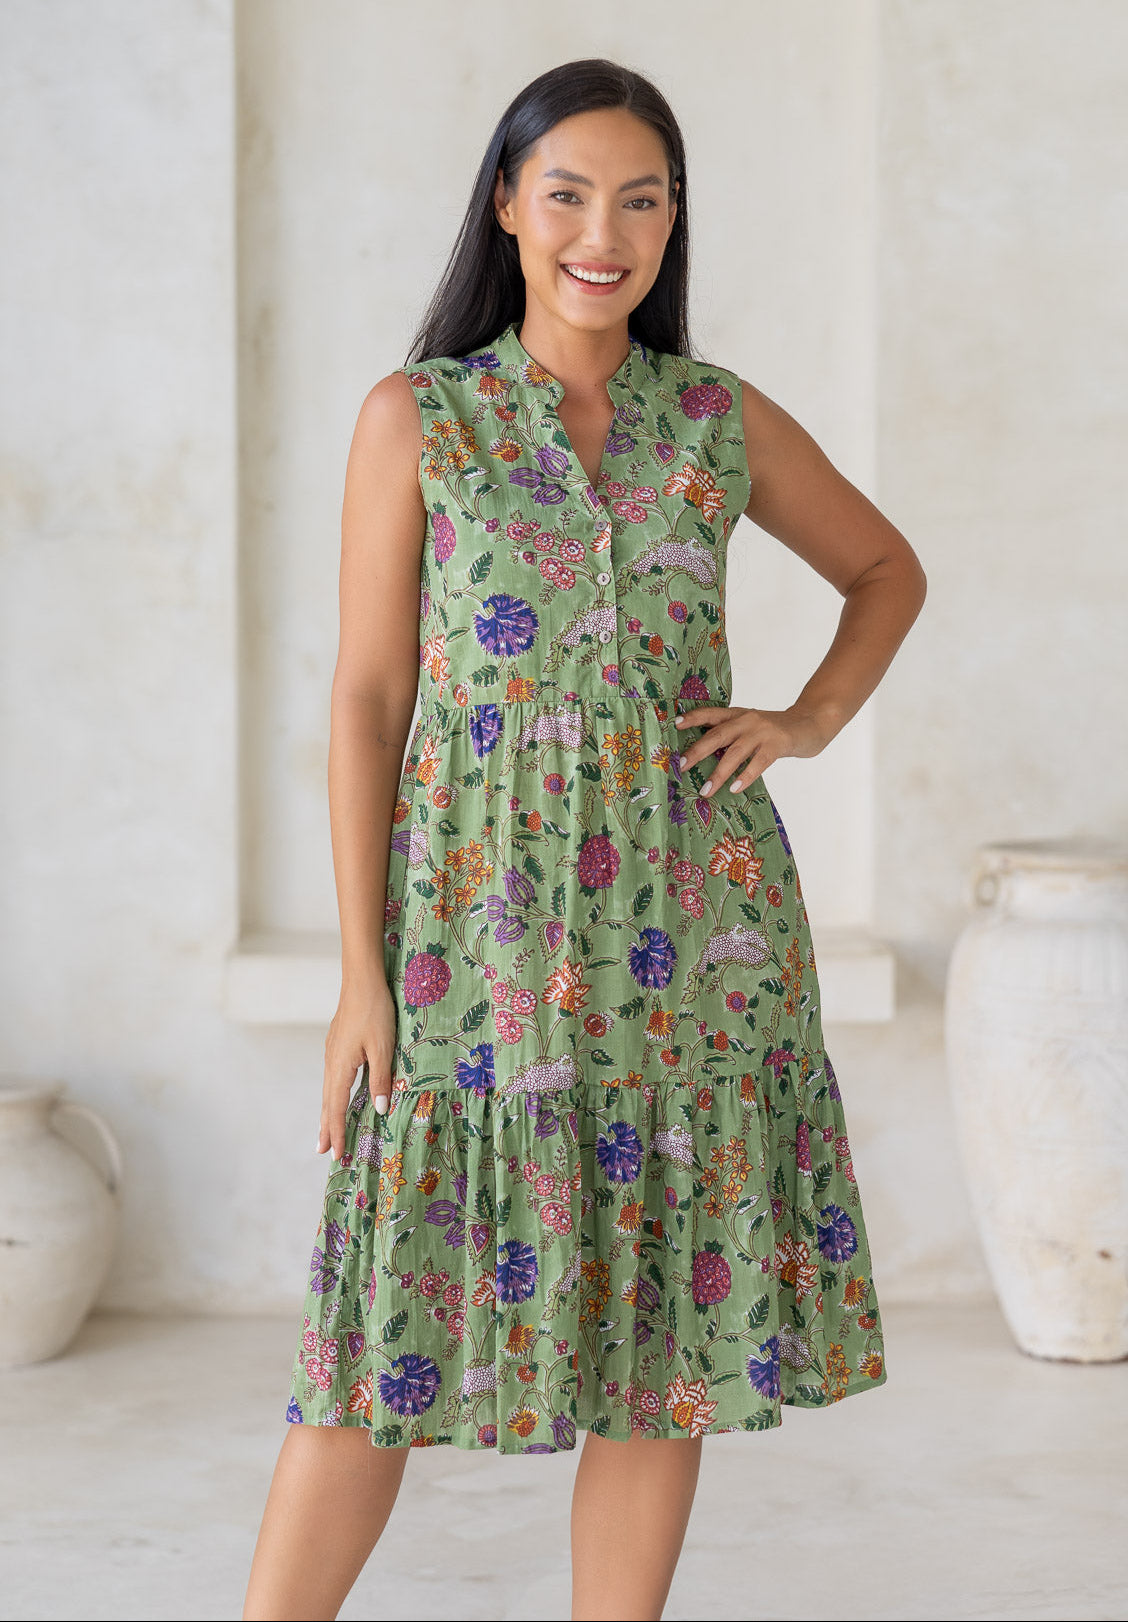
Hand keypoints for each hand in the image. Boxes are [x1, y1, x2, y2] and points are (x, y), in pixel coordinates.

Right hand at [318, 976, 397, 1159]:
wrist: (362, 979)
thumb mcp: (383, 1047)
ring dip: (328, 1113)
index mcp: (340, 1067)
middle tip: (323, 1152)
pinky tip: (337, 1096)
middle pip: (327, 1102)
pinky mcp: (337, 1044)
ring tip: (327, 1132)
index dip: (338, 1133)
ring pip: (328, 1090)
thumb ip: (381, 1080)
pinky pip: (332, 1077)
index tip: (337, 1155)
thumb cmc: (375, 1011)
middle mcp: (331, 1062)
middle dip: (327, 1128)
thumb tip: (378, 1111)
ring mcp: (332, 1052)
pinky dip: (333, 1095)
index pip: (337, 1109)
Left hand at [674, 704, 833, 795]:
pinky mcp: (777, 744)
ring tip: (705, 790)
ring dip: (719, 773)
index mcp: (738, 714)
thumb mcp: (751, 726)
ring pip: (735, 753)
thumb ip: (732, 735)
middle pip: (717, 735)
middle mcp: (747, 720)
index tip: (675, 724)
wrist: (809, 724)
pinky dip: (745, 776)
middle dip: (697, 751)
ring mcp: (762, 732)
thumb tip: (704, 755)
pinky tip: (734, 788)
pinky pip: (758, 763)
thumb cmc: (775, 731)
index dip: (693, 718)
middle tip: (681, 765)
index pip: (711, 713)